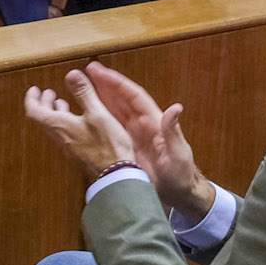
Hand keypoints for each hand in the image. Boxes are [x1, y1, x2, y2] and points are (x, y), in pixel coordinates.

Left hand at [23, 73, 137, 177]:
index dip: (31, 98)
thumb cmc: (107, 145)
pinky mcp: (79, 151)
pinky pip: (65, 133)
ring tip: (62, 102)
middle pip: (43, 118)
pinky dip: (66, 121)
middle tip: (48, 93)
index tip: (34, 89)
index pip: (34, 111)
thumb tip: (72, 74)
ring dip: (55, 112)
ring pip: (54, 126)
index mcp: (59, 126)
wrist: (116, 174)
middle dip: (44, 103)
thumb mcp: (97, 113)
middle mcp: (60, 137)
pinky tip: (79, 119)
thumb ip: (84, 93)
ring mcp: (69, 146)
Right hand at [83, 61, 212, 220]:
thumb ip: (173, 131)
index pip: (133, 96)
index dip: (117, 83)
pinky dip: (100, 117)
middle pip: (121, 98)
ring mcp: (133, 134)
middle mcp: (142, 124)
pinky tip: (88, 113)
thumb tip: (175, 107)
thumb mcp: (178, 153)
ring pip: (114, 110)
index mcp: (154, 121)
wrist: (178, 194)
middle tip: (87, 70)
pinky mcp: (127, 146)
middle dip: (105, 84)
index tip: (100, 72)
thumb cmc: (181, 173)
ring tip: (84, 85)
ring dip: (101, 96)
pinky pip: (111, 127)